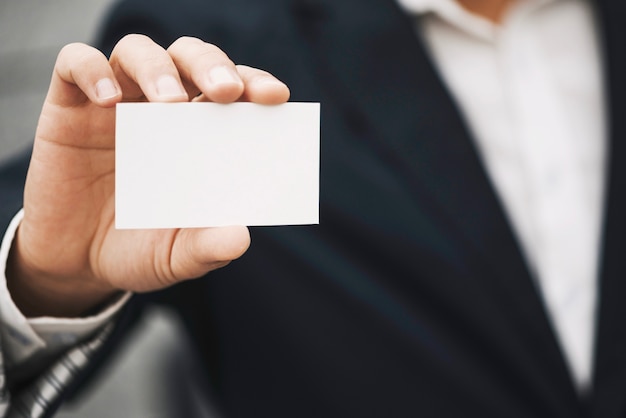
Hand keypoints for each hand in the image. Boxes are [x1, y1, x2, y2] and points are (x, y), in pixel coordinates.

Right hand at [7, 35, 289, 316]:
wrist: (78, 262)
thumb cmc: (140, 247)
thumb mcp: (176, 255)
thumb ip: (206, 247)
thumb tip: (239, 238)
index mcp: (201, 133)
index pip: (234, 90)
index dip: (256, 84)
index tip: (276, 98)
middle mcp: (162, 109)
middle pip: (191, 57)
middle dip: (213, 66)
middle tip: (226, 92)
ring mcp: (117, 103)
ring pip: (139, 51)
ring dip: (158, 67)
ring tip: (168, 102)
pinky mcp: (70, 107)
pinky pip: (76, 63)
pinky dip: (92, 70)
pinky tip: (108, 100)